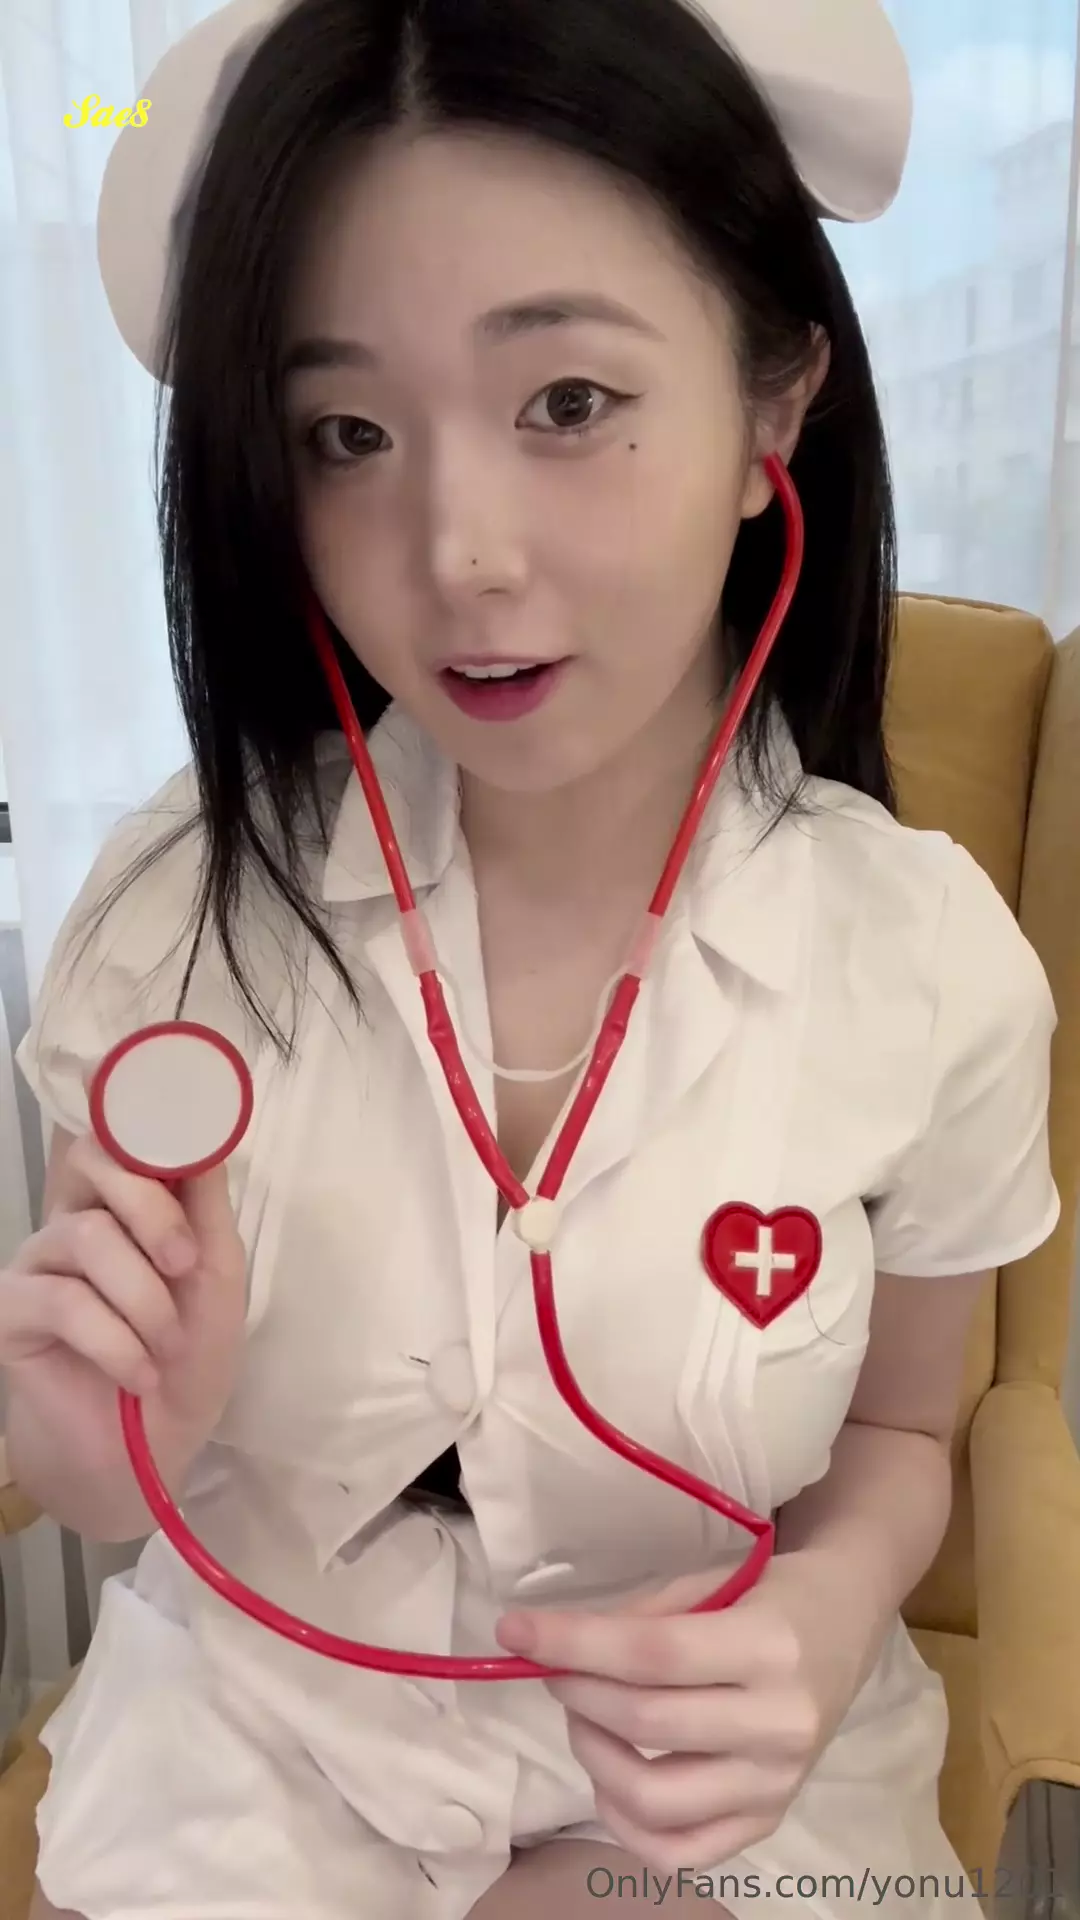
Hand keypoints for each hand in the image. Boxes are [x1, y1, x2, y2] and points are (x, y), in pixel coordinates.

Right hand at [0, 1131, 246, 1475]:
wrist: (154, 1452)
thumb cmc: (188, 1361)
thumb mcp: (217, 1278)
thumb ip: (205, 1205)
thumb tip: (202, 1131)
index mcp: (126, 1203)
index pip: (117, 1134)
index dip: (133, 1113)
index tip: (154, 1107)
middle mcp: (75, 1219)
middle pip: (94, 1160)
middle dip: (152, 1209)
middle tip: (186, 1265)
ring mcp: (38, 1263)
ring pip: (88, 1235)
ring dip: (145, 1297)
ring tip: (166, 1346)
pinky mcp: (11, 1313)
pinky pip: (64, 1300)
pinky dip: (116, 1340)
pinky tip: (139, 1373)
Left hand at [494, 1553, 869, 1874]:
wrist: (846, 1624)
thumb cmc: (771, 1592)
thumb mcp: (713, 1581)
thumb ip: (643, 1617)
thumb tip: (562, 1649)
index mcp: (769, 1647)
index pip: (651, 1654)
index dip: (574, 1644)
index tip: (515, 1632)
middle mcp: (780, 1723)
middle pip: (646, 1722)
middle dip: (577, 1691)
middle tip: (554, 1667)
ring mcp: (778, 1784)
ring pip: (654, 1799)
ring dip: (594, 1755)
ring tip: (584, 1718)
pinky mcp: (769, 1820)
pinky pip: (680, 1852)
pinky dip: (626, 1826)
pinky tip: (609, 1780)